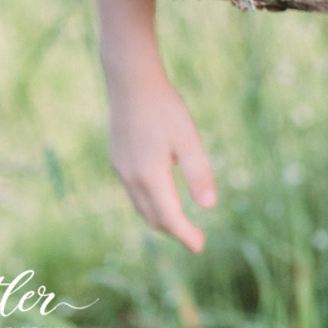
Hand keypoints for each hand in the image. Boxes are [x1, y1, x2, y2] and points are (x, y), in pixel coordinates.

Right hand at [105, 71, 216, 252]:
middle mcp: (131, 178)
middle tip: (194, 238)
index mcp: (150, 177)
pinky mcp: (117, 158)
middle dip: (174, 230)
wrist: (131, 80)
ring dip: (160, 218)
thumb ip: (198, 172)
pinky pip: (133, 192)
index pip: (169, 218)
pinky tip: (159, 195)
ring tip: (179, 222)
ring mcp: (121, 169)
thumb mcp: (188, 138)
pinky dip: (149, 202)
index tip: (201, 247)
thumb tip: (210, 206)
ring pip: (141, 206)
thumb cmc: (164, 107)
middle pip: (153, 217)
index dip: (186, 235)